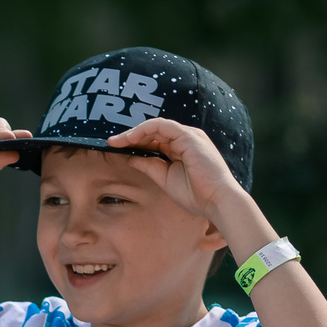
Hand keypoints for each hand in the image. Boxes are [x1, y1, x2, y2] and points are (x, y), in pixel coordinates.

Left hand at [101, 118, 245, 223]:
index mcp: (182, 148)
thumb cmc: (195, 194)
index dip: (135, 142)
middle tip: (111, 142)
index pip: (155, 139)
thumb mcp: (164, 178)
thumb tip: (131, 159)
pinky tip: (130, 138)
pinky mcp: (189, 137)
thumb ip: (149, 166)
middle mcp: (186, 139)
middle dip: (130, 135)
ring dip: (134, 131)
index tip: (115, 148)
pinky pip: (163, 126)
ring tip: (117, 140)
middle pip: (153, 131)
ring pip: (156, 125)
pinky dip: (145, 129)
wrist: (215, 201)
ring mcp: (189, 136)